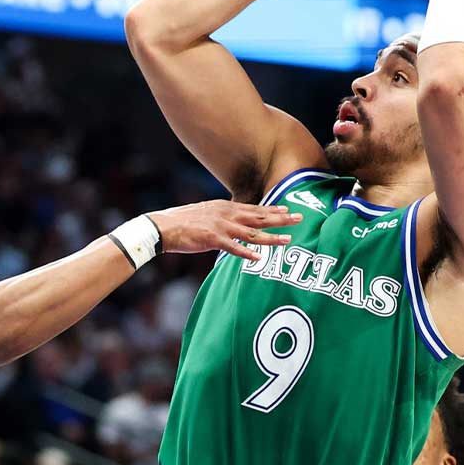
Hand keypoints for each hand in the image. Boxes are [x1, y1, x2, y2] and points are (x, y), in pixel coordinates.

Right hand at [147, 200, 301, 260]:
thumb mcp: (207, 213)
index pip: (255, 208)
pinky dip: (246, 252)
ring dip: (271, 237)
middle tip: (300, 218)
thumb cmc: (183, 222)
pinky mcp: (212, 239)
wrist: (163, 227)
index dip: (273, 210)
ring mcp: (220, 226)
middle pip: (259, 217)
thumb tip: (233, 225)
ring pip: (252, 233)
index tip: (288, 210)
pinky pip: (233, 247)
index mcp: (225, 207)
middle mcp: (227, 214)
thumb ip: (222, 218)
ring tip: (287, 240)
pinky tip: (259, 257)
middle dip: (281, 218)